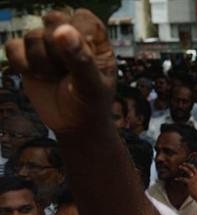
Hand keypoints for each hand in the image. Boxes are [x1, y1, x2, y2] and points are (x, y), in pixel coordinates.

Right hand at [6, 10, 116, 132]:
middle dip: (56, 49)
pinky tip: (36, 76)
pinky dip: (21, 63)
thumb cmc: (91, 104)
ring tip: (53, 76)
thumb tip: (64, 30)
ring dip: (41, 61)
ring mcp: (48, 46)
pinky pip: (13, 46)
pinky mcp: (28, 56)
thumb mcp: (92, 85)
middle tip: (65, 70)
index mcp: (95, 40)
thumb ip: (81, 59)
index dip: (77, 35)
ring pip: (33, 35)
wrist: (74, 125)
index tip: (81, 57)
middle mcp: (72, 38)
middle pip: (54, 20)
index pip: (82, 18)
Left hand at [175, 163, 196, 203]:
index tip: (189, 165)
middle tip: (184, 163)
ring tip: (180, 166)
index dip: (192, 167)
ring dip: (183, 168)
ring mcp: (194, 179)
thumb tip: (192, 181)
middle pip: (193, 168)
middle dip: (188, 165)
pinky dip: (179, 178)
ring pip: (188, 171)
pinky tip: (176, 179)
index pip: (196, 170)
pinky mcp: (190, 182)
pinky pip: (183, 179)